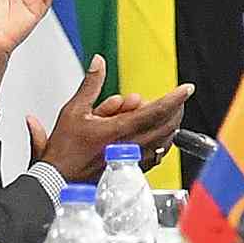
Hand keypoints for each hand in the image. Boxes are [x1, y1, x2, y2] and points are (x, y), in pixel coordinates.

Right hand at [40, 71, 186, 181]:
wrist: (57, 180)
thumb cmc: (63, 151)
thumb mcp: (73, 111)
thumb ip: (91, 84)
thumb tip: (98, 62)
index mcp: (118, 130)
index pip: (156, 111)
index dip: (175, 98)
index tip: (187, 88)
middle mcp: (130, 146)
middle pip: (166, 124)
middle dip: (173, 109)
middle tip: (173, 99)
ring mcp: (134, 159)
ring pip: (164, 139)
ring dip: (166, 124)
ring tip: (155, 115)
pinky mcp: (133, 169)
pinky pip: (157, 154)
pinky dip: (159, 141)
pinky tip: (152, 134)